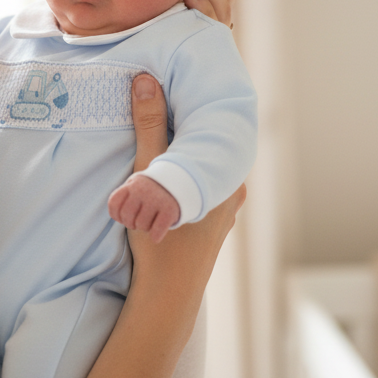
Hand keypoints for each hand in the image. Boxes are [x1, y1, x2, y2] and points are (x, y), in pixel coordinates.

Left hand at [108, 174, 180, 242]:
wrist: (178, 183)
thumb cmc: (150, 190)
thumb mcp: (136, 185)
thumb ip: (124, 197)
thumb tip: (118, 217)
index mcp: (132, 185)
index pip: (114, 203)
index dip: (117, 215)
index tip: (124, 216)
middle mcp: (143, 190)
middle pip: (126, 217)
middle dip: (131, 223)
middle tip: (139, 220)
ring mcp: (156, 199)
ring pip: (141, 226)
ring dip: (145, 228)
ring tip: (150, 220)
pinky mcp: (169, 210)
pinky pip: (156, 231)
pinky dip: (155, 236)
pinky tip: (157, 234)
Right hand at [124, 74, 244, 286]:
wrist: (167, 296)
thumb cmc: (162, 238)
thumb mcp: (149, 175)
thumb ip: (150, 127)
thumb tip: (145, 81)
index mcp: (228, 174)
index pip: (210, 130)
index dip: (188, 112)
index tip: (168, 95)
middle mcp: (232, 192)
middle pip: (204, 152)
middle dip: (181, 138)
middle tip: (154, 119)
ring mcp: (223, 215)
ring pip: (199, 175)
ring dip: (179, 164)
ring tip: (154, 151)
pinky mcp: (209, 231)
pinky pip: (196, 196)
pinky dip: (180, 186)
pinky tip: (161, 186)